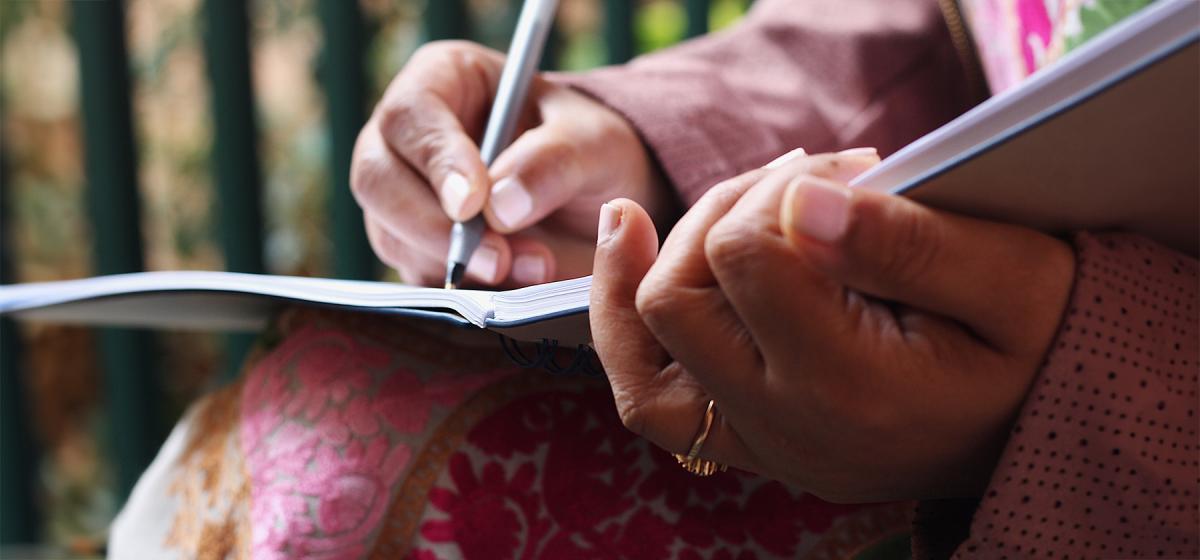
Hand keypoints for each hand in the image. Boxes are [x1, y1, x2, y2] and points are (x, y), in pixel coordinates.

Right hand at [351, 41, 670, 286]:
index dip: (436, 161)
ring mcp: (403, 195)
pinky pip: (416, 276)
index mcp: (442, 80)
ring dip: (456, 266)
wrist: (597, 199)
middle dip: (434, 228)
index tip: (472, 205)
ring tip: (532, 269)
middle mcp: (407, 137)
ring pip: (391, 236)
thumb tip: (500, 208)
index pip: (411, 116)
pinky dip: (461, 291)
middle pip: (378, 180)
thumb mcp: (593, 143)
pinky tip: (512, 288)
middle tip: (497, 260)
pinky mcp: (415, 248)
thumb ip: (553, 162)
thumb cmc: (589, 149)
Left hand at [590, 151, 1075, 500]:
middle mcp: (788, 426)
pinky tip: (636, 245)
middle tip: (802, 183)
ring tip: (733, 206)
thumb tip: (798, 202)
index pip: (747, 257)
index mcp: (852, 385)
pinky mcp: (752, 439)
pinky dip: (630, 321)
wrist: (1051, 423)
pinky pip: (652, 396)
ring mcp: (762, 441)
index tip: (848, 172)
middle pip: (679, 297)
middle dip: (727, 214)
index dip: (781, 190)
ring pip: (644, 349)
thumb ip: (908, 241)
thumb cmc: (1045, 344)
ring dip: (669, 257)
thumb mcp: (1018, 279)